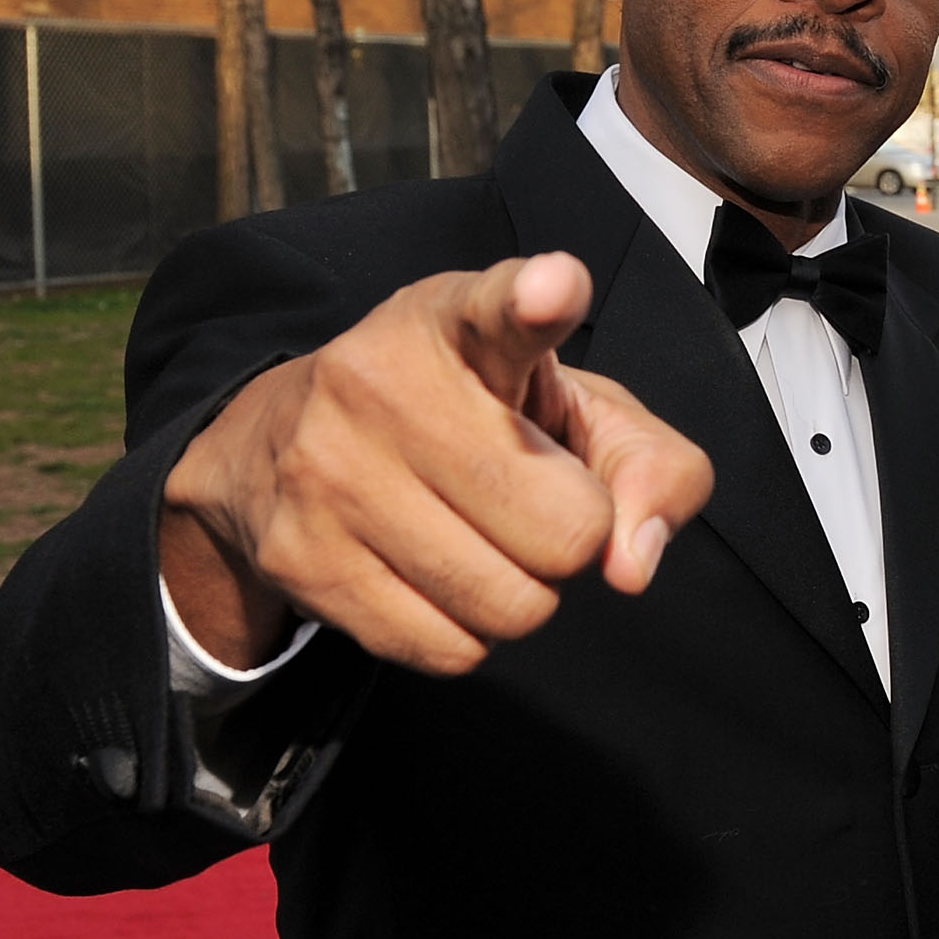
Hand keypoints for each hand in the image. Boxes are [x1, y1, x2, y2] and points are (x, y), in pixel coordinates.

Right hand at [160, 253, 715, 675]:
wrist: (286, 445)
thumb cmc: (471, 420)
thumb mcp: (578, 413)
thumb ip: (652, 467)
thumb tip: (630, 564)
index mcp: (459, 321)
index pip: (500, 308)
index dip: (536, 301)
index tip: (553, 290)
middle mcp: (381, 382)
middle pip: (566, 532)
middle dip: (571, 538)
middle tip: (526, 502)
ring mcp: (329, 471)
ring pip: (511, 605)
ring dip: (521, 592)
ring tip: (478, 535)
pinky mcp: (300, 558)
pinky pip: (450, 648)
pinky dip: (466, 632)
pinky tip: (433, 573)